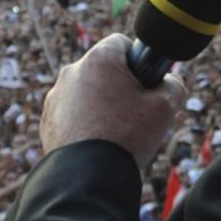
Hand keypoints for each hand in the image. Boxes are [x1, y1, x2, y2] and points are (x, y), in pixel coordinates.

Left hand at [39, 33, 184, 167]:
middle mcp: (71, 72)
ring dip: (100, 104)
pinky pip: (71, 112)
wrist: (88, 178)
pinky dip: (84, 121)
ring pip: (86, 91)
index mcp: (98, 60)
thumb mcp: (165, 108)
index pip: (121, 43)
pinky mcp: (47, 119)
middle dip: (119, 85)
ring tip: (115, 132)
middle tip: (134, 112)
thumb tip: (169, 81)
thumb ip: (173, 85)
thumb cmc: (127, 138)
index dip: (139, 60)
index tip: (145, 82)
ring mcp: (55, 96)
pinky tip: (97, 142)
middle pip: (103, 69)